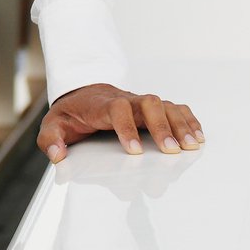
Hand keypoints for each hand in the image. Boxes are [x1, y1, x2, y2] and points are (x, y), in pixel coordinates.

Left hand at [37, 83, 203, 162]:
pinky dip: (189, 120)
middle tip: (171, 150)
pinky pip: (175, 109)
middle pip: (148, 103)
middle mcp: (126, 101)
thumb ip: (51, 139)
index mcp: (101, 105)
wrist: (83, 94)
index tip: (134, 151)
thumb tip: (57, 155)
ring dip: (180, 124)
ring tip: (191, 147)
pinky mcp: (153, 109)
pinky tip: (198, 138)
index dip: (126, 128)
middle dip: (161, 126)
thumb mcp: (53, 124)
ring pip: (165, 105)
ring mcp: (141, 104)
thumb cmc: (71, 114)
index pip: (116, 109)